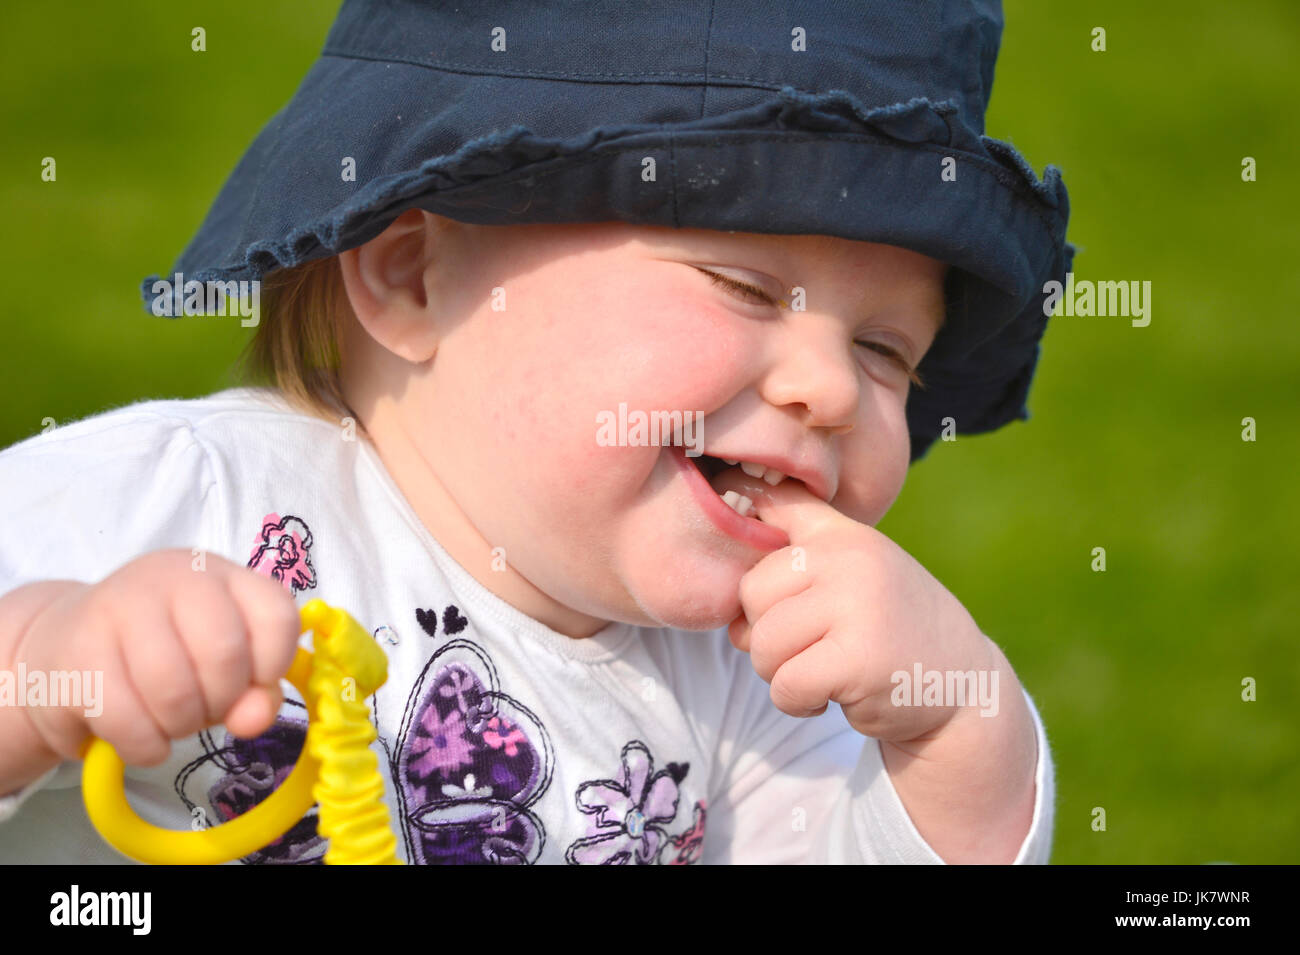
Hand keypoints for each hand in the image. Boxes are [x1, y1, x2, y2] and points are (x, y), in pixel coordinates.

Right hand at [13, 549, 303, 766]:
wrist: (63, 646)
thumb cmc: (163, 654)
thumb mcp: (223, 663)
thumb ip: (258, 690)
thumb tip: (253, 720)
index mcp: (220, 574)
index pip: (276, 615)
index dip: (273, 665)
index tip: (252, 684)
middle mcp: (173, 577)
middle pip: (225, 655)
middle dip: (221, 702)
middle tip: (204, 708)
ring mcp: (119, 607)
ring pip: (175, 692)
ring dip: (181, 727)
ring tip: (171, 721)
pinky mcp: (76, 651)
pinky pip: (128, 722)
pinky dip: (145, 747)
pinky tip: (141, 738)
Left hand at [720, 473, 997, 742]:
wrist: (965, 686)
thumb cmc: (891, 631)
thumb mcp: (855, 578)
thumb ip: (798, 568)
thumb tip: (730, 617)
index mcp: (846, 534)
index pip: (776, 502)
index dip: (739, 496)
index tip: (733, 504)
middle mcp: (851, 558)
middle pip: (751, 592)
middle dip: (765, 633)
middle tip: (809, 647)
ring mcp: (857, 604)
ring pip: (762, 644)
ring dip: (780, 674)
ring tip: (823, 671)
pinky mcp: (858, 658)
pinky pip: (784, 684)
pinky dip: (797, 703)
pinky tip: (832, 695)